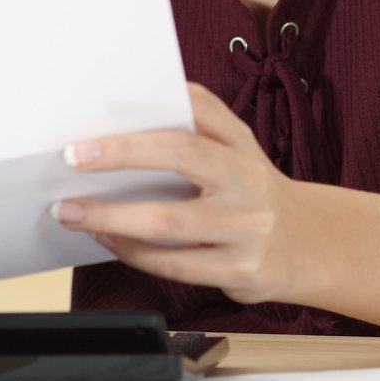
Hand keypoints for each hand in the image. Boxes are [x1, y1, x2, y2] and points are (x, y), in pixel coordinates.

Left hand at [49, 84, 321, 305]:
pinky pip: (176, 266)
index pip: (195, 111)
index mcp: (240, 142)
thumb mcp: (233, 148)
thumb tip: (120, 116)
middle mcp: (247, 180)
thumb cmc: (249, 189)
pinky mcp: (240, 270)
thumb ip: (192, 127)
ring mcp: (247, 228)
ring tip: (73, 212)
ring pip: (169, 222)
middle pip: (180, 157)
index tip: (92, 122)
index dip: (147, 109)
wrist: (309, 244)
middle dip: (118, 156)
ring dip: (111, 217)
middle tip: (70, 161)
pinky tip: (109, 240)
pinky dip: (133, 253)